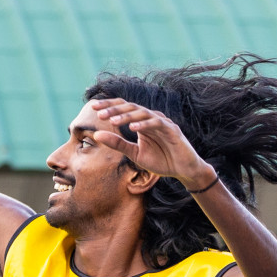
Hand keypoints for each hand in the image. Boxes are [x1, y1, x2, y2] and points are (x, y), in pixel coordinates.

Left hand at [93, 99, 216, 189]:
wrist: (183, 170)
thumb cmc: (161, 160)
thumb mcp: (134, 153)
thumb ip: (117, 144)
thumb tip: (96, 135)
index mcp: (141, 122)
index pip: (123, 108)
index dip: (109, 106)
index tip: (92, 107)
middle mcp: (151, 118)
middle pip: (131, 107)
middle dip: (114, 109)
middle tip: (99, 113)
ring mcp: (162, 122)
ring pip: (143, 113)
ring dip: (127, 116)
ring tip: (112, 121)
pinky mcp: (172, 130)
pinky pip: (157, 123)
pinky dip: (145, 125)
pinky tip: (133, 127)